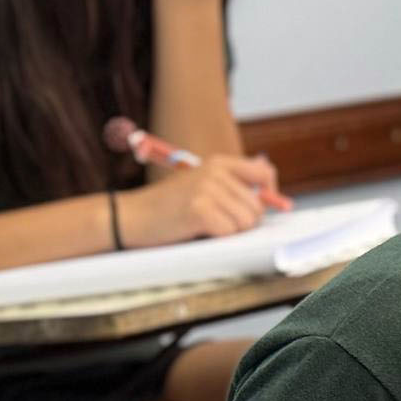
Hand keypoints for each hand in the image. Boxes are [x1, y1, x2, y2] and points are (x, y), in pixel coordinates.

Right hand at [116, 155, 277, 244]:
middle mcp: (215, 172)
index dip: (268, 194)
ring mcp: (207, 189)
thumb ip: (232, 187)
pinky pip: (229, 232)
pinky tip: (197, 231)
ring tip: (204, 226)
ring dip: (228, 231)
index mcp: (218, 163)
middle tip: (217, 223)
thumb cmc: (167, 207)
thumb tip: (271, 197)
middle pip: (257, 206)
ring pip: (245, 222)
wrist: (129, 216)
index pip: (264, 173)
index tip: (257, 209)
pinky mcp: (199, 210)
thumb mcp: (200, 186)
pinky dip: (216, 238)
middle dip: (243, 222)